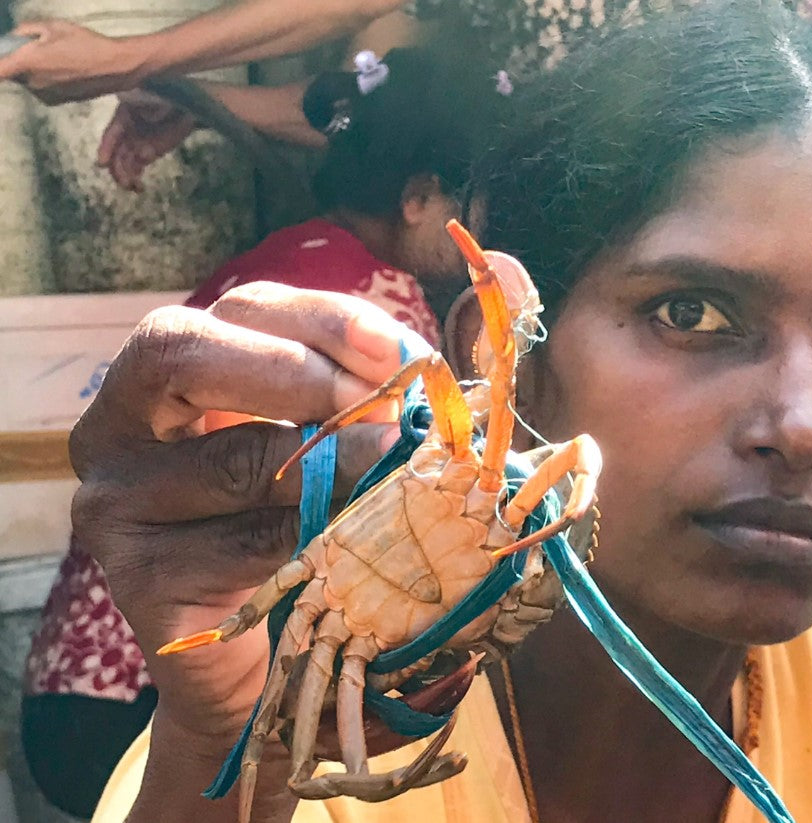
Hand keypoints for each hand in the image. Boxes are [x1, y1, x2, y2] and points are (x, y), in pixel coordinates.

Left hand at [0, 20, 148, 103]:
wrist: (114, 68)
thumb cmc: (85, 43)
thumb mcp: (53, 26)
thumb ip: (25, 30)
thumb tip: (14, 38)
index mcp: (27, 62)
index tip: (3, 59)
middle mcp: (32, 83)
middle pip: (12, 73)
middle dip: (18, 61)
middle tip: (37, 49)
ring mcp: (44, 95)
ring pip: (27, 80)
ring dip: (33, 71)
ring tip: (57, 60)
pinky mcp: (56, 101)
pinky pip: (41, 88)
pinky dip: (46, 80)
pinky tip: (65, 71)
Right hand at [69, 283, 451, 815]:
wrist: (271, 654)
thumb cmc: (315, 524)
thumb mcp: (346, 439)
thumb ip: (401, 372)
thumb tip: (506, 278)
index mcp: (175, 370)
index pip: (241, 309)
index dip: (323, 318)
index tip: (399, 351)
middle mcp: (122, 421)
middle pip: (182, 350)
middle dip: (300, 370)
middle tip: (381, 407)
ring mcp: (117, 498)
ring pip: (234, 458)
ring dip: (335, 460)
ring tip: (398, 469)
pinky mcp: (137, 574)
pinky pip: (243, 543)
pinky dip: (318, 535)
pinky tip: (364, 539)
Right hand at [97, 90, 195, 191]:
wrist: (182, 107)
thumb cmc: (167, 99)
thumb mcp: (158, 99)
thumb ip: (151, 108)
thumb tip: (149, 119)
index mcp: (123, 116)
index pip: (112, 134)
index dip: (106, 148)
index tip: (102, 163)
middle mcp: (125, 133)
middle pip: (116, 153)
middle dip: (117, 168)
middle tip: (124, 182)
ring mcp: (134, 144)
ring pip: (124, 163)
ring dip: (125, 176)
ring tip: (133, 187)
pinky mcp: (146, 154)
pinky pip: (136, 168)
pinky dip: (135, 178)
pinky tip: (139, 187)